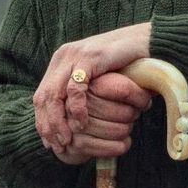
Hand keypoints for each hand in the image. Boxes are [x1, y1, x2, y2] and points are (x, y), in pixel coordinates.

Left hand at [32, 23, 152, 153]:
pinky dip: (76, 108)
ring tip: (67, 139)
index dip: (43, 121)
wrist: (146, 41)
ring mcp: (74, 55)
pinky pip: (75, 88)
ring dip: (58, 121)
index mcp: (61, 61)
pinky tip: (82, 123)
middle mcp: (63, 56)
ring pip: (54, 94)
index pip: (41, 95)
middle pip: (43, 96)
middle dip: (48, 125)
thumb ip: (82, 90)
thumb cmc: (125, 63)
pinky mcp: (89, 58)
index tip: (50, 142)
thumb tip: (70, 120)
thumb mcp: (97, 77)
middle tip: (57, 145)